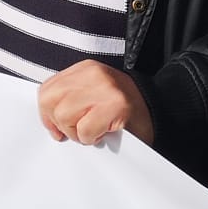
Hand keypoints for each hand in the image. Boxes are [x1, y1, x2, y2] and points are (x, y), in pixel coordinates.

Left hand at [37, 62, 154, 145]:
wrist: (160, 110)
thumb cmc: (124, 108)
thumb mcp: (93, 94)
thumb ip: (70, 98)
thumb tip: (49, 120)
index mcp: (85, 69)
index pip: (47, 89)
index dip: (47, 113)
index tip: (57, 126)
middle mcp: (93, 75)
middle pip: (50, 102)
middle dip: (59, 123)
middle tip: (78, 130)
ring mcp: (105, 89)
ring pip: (64, 116)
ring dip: (77, 133)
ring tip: (93, 130)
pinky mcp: (115, 106)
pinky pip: (84, 130)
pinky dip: (90, 138)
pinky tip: (103, 133)